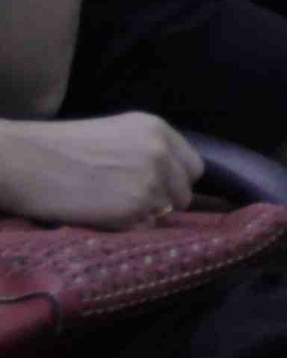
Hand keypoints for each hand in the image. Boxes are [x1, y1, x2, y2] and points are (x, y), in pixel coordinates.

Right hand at [0, 114, 200, 226]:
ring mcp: (152, 179)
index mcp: (156, 129)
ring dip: (142, 216)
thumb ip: (146, 152)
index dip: (174, 182)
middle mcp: (161, 151)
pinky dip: (126, 228)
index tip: (155, 190)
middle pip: (184, 193)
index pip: (192, 167)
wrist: (22, 161)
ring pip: (165, 213)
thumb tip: (169, 181)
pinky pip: (145, 228)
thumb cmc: (56, 150)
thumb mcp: (113, 135)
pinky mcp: (137, 205)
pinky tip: (98, 214)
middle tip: (125, 202)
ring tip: (105, 205)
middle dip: (162, 202)